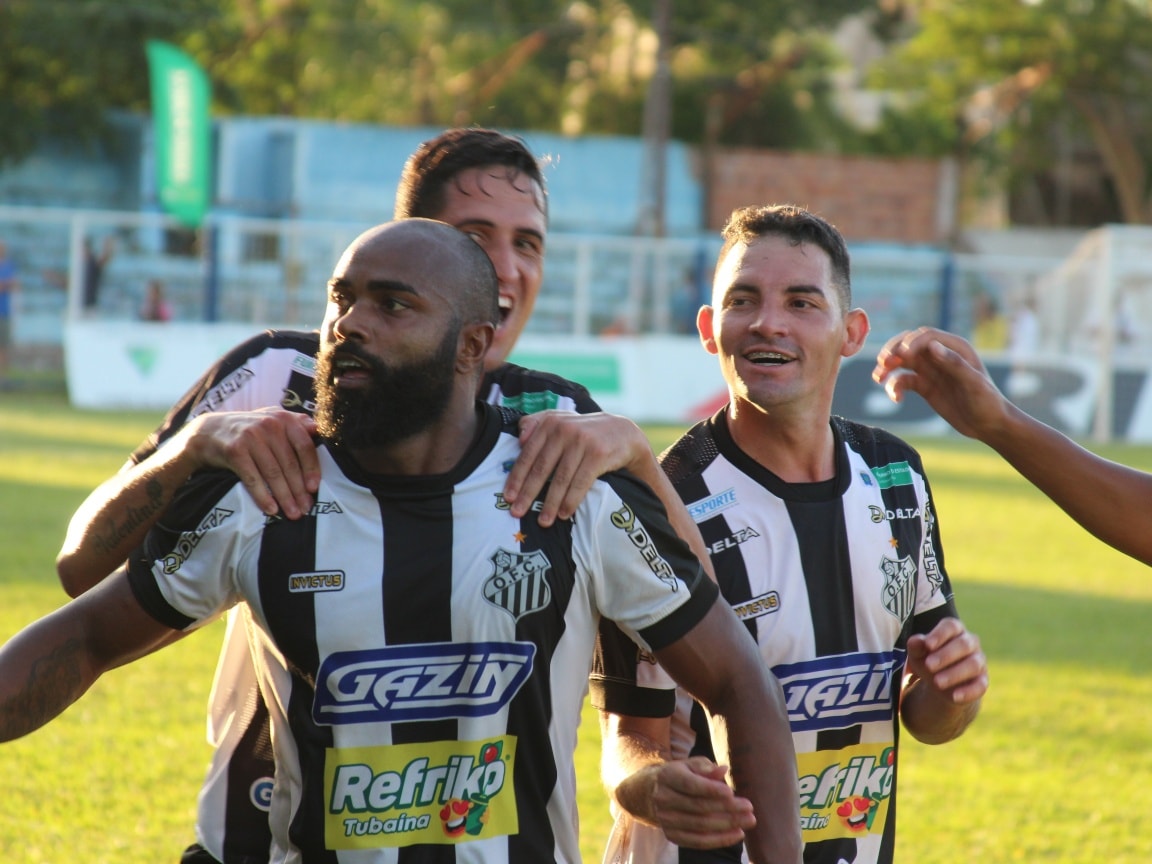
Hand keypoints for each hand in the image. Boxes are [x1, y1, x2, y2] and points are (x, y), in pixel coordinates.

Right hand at [185, 408, 319, 518]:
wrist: (208, 432)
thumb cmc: (249, 429)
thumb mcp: (272, 418)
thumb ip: (296, 422)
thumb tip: (318, 430)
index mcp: (283, 418)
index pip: (304, 446)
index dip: (312, 468)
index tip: (314, 488)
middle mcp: (269, 425)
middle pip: (289, 464)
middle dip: (299, 490)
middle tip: (305, 508)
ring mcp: (251, 438)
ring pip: (273, 473)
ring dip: (285, 497)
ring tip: (292, 513)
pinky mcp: (235, 451)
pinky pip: (253, 479)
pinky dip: (263, 496)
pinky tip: (271, 509)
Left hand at [502, 411, 647, 526]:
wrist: (623, 432)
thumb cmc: (584, 431)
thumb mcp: (561, 419)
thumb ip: (536, 423)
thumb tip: (519, 439)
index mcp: (550, 423)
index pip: (528, 454)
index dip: (516, 477)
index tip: (508, 497)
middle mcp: (564, 430)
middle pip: (541, 468)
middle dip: (528, 493)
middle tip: (517, 512)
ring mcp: (582, 442)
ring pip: (560, 479)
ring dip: (550, 503)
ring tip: (543, 521)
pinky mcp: (598, 454)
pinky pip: (580, 483)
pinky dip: (571, 501)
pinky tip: (563, 514)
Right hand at [620, 757, 754, 849]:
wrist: (657, 792)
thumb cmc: (683, 775)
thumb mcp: (693, 765)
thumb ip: (707, 768)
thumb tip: (723, 770)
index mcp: (667, 776)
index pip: (691, 785)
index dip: (711, 790)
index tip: (731, 792)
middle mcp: (663, 798)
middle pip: (699, 807)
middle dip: (727, 809)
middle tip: (749, 808)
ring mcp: (665, 819)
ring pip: (701, 827)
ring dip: (728, 826)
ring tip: (748, 821)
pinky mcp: (672, 835)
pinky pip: (699, 842)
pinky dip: (720, 840)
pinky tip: (737, 834)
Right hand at [872, 327, 1009, 439]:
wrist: (989, 426)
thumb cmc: (987, 403)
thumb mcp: (973, 383)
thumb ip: (954, 364)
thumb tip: (932, 347)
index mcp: (955, 348)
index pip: (926, 336)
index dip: (911, 342)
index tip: (901, 355)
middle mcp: (940, 355)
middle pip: (909, 345)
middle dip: (893, 351)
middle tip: (882, 362)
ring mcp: (931, 370)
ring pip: (902, 362)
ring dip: (888, 367)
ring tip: (878, 378)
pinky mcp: (925, 386)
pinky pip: (903, 381)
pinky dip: (894, 387)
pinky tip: (895, 399)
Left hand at [904, 617, 987, 705]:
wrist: (940, 683)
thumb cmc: (928, 660)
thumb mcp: (918, 653)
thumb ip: (916, 646)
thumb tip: (916, 641)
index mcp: (954, 631)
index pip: (951, 626)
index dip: (940, 634)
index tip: (927, 645)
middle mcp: (970, 643)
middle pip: (963, 644)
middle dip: (945, 655)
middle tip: (928, 666)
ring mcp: (979, 662)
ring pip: (973, 665)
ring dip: (955, 673)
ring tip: (936, 682)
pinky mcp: (982, 681)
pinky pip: (980, 686)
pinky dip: (968, 692)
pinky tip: (954, 696)